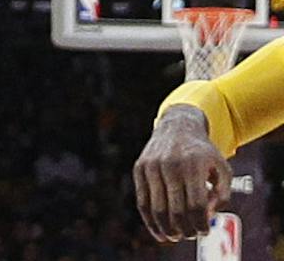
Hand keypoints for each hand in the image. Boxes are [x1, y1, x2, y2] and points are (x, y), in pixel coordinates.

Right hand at [134, 106, 229, 243]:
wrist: (177, 126)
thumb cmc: (203, 153)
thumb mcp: (222, 169)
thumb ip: (222, 194)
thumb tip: (208, 216)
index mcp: (193, 165)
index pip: (196, 205)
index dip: (200, 224)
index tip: (204, 231)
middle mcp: (170, 164)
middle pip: (176, 210)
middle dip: (185, 229)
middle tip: (191, 235)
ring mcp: (152, 166)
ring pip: (157, 208)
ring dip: (167, 229)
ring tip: (175, 237)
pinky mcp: (139, 168)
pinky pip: (142, 200)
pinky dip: (149, 220)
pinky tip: (158, 233)